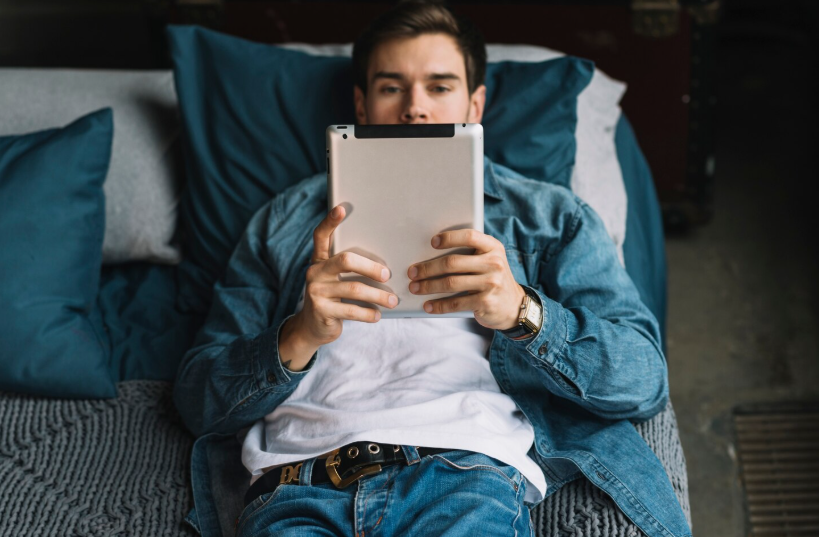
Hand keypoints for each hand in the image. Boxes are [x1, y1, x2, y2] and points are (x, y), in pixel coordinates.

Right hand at [293, 204, 398, 346]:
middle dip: (371, 267)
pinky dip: (369, 313)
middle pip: (345, 260)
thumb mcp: (335, 281)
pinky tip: (377, 315)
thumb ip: (349, 269)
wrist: (311, 328)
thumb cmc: (333, 299)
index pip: (321, 236)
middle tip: (387, 275)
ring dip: (378, 296)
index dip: (329, 221)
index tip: (341, 208)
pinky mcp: (322, 311)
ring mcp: (316, 292)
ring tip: (392, 301)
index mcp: (319, 261)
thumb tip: (385, 265)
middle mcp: (315, 273)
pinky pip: (352, 310)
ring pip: (354, 289)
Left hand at [407, 229, 525, 330]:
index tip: (432, 242)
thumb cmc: (492, 278)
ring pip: (451, 283)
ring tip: (415, 288)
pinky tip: (428, 306)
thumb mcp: (489, 260)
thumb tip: (432, 251)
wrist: (514, 305)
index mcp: (493, 247)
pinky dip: (439, 305)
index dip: (449, 238)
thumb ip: (471, 253)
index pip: (469, 236)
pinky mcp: (486, 302)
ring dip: (428, 286)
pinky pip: (456, 303)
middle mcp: (494, 263)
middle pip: (453, 263)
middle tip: (412, 272)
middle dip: (428, 268)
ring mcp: (491, 283)